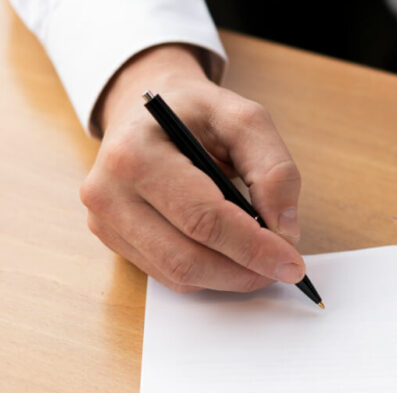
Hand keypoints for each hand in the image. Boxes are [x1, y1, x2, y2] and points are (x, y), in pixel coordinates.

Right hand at [81, 44, 305, 292]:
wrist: (146, 112)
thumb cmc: (195, 113)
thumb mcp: (243, 119)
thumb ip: (273, 168)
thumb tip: (284, 230)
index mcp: (135, 153)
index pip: (202, 218)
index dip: (253, 247)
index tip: (292, 263)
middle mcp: (108, 191)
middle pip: (187, 257)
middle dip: (244, 270)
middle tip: (283, 268)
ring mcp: (104, 220)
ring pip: (178, 275)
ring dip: (229, 277)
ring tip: (260, 260)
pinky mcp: (111, 240)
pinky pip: (167, 275)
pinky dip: (208, 274)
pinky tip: (229, 255)